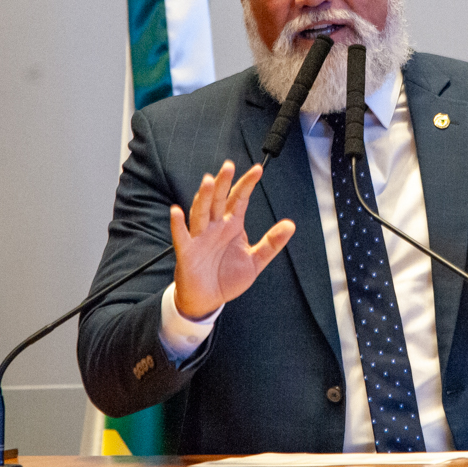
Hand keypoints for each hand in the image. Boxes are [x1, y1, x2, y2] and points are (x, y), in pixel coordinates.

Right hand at [169, 161, 295, 319]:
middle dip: (223, 183)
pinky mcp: (187, 252)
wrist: (208, 300)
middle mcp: (215, 226)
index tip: (258, 170)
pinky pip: (181, 236)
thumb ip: (271, 244)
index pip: (239, 199)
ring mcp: (199, 237)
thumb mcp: (255, 261)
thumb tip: (291, 225)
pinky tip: (176, 211)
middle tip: (229, 166)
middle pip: (218, 199)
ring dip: (203, 197)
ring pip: (200, 212)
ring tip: (208, 181)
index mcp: (232, 225)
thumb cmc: (228, 277)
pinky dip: (178, 224)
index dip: (247, 184)